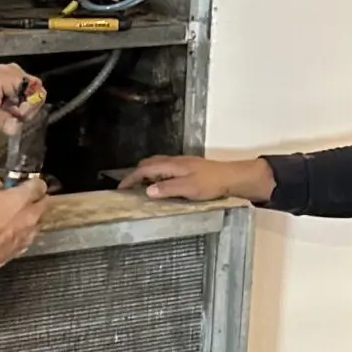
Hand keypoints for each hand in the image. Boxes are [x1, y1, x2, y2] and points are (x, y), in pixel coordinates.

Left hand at [0, 64, 36, 134]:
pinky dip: (13, 104)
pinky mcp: (2, 83)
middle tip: (13, 117)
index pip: (36, 88)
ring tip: (6, 114)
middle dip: (27, 107)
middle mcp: (11, 71)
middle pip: (34, 90)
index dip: (31, 104)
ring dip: (20, 107)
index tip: (19, 116)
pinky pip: (17, 94)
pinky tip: (3, 111)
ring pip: (26, 93)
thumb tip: (16, 129)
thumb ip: (2, 120)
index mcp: (8, 75)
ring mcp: (7, 75)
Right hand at [0, 168, 47, 271]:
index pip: (40, 184)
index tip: (24, 183)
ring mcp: (29, 233)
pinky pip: (29, 234)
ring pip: (38, 220)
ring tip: (14, 215)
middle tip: (21, 197)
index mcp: (22, 198)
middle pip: (45, 202)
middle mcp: (31, 215)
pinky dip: (23, 231)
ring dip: (31, 215)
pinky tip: (10, 230)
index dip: (33, 182)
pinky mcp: (23, 247)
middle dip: (36, 198)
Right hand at [118, 153, 274, 203]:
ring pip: (157, 165)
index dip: (131, 179)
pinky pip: (165, 169)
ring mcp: (181, 163)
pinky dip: (156, 176)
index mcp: (172, 165)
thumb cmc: (211, 183)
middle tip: (129, 188)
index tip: (120, 189)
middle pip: (148, 164)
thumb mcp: (188, 188)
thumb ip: (167, 189)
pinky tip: (161, 186)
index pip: (144, 169)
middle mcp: (174, 161)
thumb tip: (147, 190)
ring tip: (141, 188)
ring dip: (146, 174)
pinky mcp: (187, 168)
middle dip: (136, 174)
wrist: (231, 177)